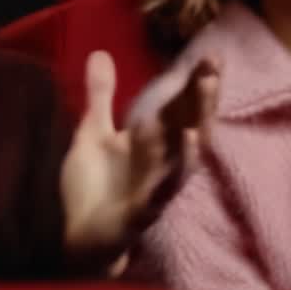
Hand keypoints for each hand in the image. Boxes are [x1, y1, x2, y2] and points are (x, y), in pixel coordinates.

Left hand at [60, 51, 218, 272]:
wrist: (77, 235)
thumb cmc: (93, 186)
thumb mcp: (92, 133)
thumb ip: (100, 97)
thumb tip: (100, 53)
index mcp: (152, 142)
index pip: (179, 107)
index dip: (193, 82)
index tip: (210, 54)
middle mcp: (162, 162)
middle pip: (189, 125)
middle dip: (202, 97)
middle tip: (213, 66)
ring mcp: (156, 187)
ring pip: (184, 157)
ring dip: (195, 128)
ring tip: (203, 95)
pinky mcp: (143, 212)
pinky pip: (163, 192)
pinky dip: (175, 172)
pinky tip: (185, 145)